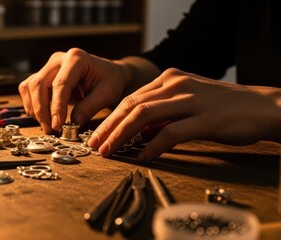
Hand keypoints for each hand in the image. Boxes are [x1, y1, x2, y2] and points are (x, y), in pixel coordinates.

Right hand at [18, 48, 129, 133]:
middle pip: (39, 84)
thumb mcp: (107, 94)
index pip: (60, 84)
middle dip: (42, 110)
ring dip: (35, 109)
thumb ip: (90, 107)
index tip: (57, 125)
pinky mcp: (43, 75)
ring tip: (48, 126)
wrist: (108, 74)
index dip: (56, 106)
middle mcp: (59, 59)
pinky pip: (28, 89)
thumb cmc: (110, 81)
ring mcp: (49, 66)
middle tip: (51, 129)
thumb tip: (74, 122)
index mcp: (76, 58)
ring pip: (30, 87)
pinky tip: (44, 117)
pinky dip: (32, 105)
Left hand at [88, 68, 280, 161]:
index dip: (110, 118)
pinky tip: (142, 157)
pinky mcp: (205, 117)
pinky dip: (154, 145)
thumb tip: (137, 133)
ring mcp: (190, 99)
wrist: (261, 106)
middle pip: (132, 105)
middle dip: (109, 127)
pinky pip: (172, 132)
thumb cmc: (220, 107)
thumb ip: (161, 115)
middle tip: (94, 145)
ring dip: (122, 135)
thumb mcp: (185, 103)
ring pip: (144, 115)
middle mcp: (175, 84)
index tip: (97, 135)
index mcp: (168, 79)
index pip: (131, 99)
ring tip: (108, 151)